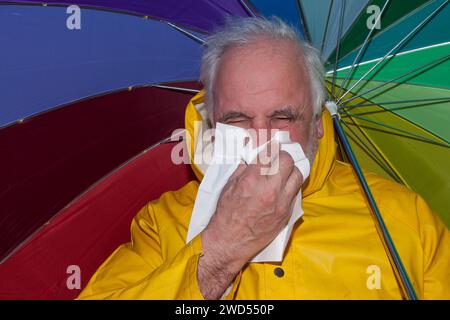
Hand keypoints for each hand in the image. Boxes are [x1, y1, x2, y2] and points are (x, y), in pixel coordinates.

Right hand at [197, 148, 303, 298]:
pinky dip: (290, 186)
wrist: (230, 241)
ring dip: (290, 170)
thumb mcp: (230, 185)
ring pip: (298, 175)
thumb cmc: (226, 213)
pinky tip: (282, 187)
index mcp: (252, 180)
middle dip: (282, 156)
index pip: (269, 153)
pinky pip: (295, 192)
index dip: (270, 145)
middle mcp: (270, 190)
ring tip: (282, 172)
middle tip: (277, 158)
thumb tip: (255, 154)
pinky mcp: (287, 214)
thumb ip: (245, 168)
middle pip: (287, 161)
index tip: (271, 142)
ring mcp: (281, 203)